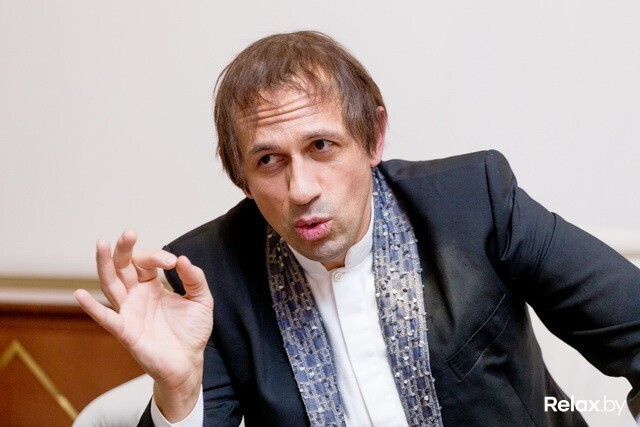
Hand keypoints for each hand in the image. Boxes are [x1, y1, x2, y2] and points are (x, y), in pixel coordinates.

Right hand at [74, 229, 213, 420]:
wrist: (188, 363)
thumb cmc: (191, 332)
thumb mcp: (201, 300)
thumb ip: (195, 279)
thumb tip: (183, 259)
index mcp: (152, 286)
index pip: (146, 262)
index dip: (158, 257)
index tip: (174, 262)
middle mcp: (136, 296)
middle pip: (123, 266)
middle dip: (124, 248)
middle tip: (129, 233)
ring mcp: (129, 312)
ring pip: (111, 284)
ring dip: (105, 265)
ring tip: (102, 243)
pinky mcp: (126, 331)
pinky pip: (106, 318)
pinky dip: (92, 307)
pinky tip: (80, 294)